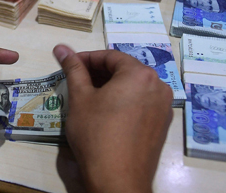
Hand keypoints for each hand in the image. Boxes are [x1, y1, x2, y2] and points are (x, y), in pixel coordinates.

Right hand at [53, 45, 172, 192]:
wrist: (118, 179)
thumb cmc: (96, 134)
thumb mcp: (81, 98)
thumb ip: (73, 69)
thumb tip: (61, 47)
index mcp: (140, 74)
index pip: (110, 56)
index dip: (87, 58)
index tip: (69, 65)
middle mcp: (158, 86)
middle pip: (125, 70)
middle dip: (99, 73)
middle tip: (77, 81)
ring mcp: (163, 106)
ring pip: (134, 87)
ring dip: (112, 87)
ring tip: (89, 97)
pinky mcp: (162, 124)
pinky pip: (142, 103)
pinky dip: (124, 101)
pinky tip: (107, 113)